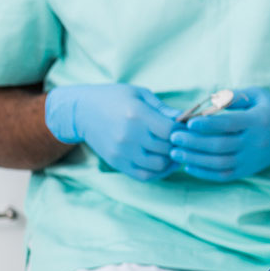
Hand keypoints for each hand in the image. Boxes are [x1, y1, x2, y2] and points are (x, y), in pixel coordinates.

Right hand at [44, 83, 179, 181]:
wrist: (82, 112)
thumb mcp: (140, 94)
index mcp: (137, 116)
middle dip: (180, 145)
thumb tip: (187, 118)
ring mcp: (122, 152)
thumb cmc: (115, 98)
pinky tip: (164, 161)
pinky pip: (144, 175)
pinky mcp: (117, 163)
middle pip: (167, 149)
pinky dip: (159, 172)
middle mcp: (129, 136)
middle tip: (186, 140)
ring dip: (172, 160)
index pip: (170, 131)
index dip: (183, 130)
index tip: (187, 126)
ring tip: (175, 150)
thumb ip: (164, 108)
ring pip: (159, 165)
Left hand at [168, 87, 269, 180]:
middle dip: (194, 142)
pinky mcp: (247, 170)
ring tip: (175, 152)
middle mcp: (255, 142)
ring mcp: (251, 158)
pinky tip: (189, 165)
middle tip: (174, 137)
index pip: (229, 124)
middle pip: (221, 145)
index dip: (207, 124)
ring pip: (220, 162)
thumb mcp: (257, 95)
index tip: (188, 123)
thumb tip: (209, 100)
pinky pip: (223, 175)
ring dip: (195, 159)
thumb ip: (234, 96)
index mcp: (258, 121)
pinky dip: (204, 172)